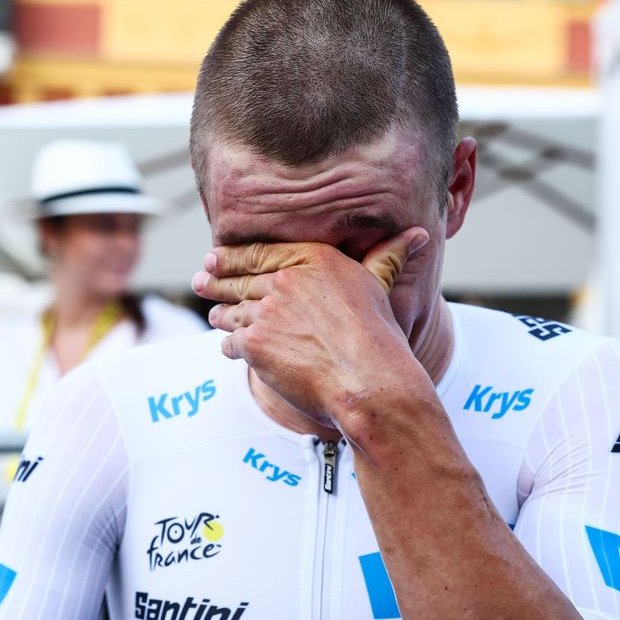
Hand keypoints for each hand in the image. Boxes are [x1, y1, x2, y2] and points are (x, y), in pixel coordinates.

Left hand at [191, 228, 430, 428]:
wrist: (370, 384)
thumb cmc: (380, 338)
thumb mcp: (379, 288)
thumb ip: (386, 258)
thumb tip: (420, 235)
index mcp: (312, 259)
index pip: (260, 253)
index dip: (231, 256)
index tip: (214, 257)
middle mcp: (285, 280)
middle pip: (240, 280)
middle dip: (216, 282)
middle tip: (199, 281)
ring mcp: (267, 312)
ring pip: (232, 312)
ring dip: (221, 316)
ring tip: (214, 316)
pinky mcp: (255, 344)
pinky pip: (232, 343)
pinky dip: (231, 348)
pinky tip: (231, 350)